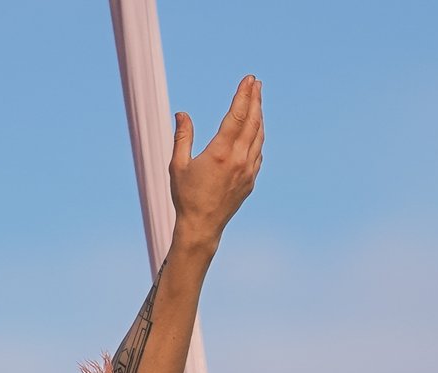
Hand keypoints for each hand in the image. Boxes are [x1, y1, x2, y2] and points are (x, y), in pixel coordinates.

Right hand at [171, 75, 262, 244]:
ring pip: (259, 136)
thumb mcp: (178, 165)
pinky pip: (258, 152)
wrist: (201, 227)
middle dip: (255, 100)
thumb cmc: (185, 196)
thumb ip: (181, 137)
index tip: (249, 79)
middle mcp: (239, 160)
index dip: (244, 95)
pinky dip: (258, 136)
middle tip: (256, 83)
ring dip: (259, 116)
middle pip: (252, 122)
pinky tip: (255, 129)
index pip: (237, 116)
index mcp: (220, 153)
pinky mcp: (251, 180)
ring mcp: (248, 171)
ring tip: (257, 101)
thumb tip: (182, 113)